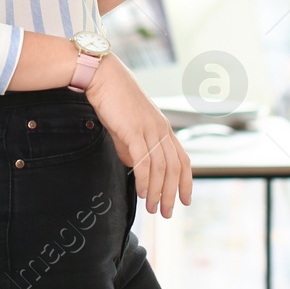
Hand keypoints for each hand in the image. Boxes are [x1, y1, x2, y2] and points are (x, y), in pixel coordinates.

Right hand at [85, 54, 191, 217]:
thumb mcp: (128, 126)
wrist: (103, 76)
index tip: (184, 199)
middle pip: (174, 168)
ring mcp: (149, 129)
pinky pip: (144, 160)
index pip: (182, 159)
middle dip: (172, 194)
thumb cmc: (113, 99)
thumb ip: (133, 147)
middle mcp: (161, 129)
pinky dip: (144, 179)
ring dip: (157, 191)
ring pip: (161, 168)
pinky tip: (141, 192)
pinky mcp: (134, 130)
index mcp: (163, 127)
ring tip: (152, 208)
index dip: (186, 181)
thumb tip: (135, 166)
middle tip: (166, 213)